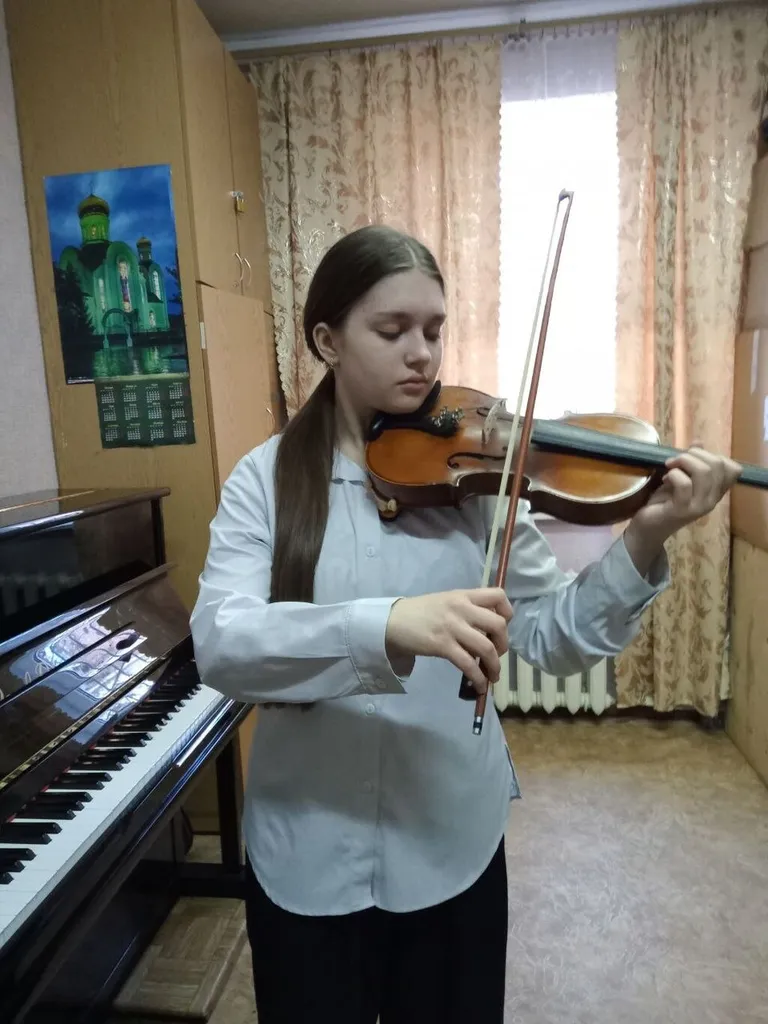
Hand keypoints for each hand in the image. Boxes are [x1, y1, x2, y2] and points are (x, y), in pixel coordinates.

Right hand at [385, 588, 512, 692]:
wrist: (393, 621)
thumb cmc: (420, 612)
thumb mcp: (446, 601)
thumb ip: (467, 609)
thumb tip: (487, 630)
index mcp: (463, 595)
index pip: (498, 595)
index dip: (507, 612)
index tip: (503, 626)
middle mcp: (461, 608)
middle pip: (498, 625)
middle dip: (504, 644)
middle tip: (497, 654)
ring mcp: (452, 627)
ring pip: (486, 647)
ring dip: (494, 666)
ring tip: (493, 676)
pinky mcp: (442, 645)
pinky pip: (468, 664)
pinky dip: (479, 678)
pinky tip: (480, 686)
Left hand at [624, 444, 741, 573]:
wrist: (647, 528)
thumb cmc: (664, 502)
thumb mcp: (680, 478)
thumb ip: (691, 462)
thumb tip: (698, 442)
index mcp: (716, 491)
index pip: (733, 469)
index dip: (713, 455)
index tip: (693, 457)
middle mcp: (713, 500)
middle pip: (718, 465)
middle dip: (695, 454)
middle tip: (676, 460)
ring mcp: (699, 506)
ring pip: (704, 472)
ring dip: (684, 461)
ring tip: (670, 466)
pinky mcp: (683, 510)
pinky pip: (684, 484)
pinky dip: (673, 474)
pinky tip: (665, 479)